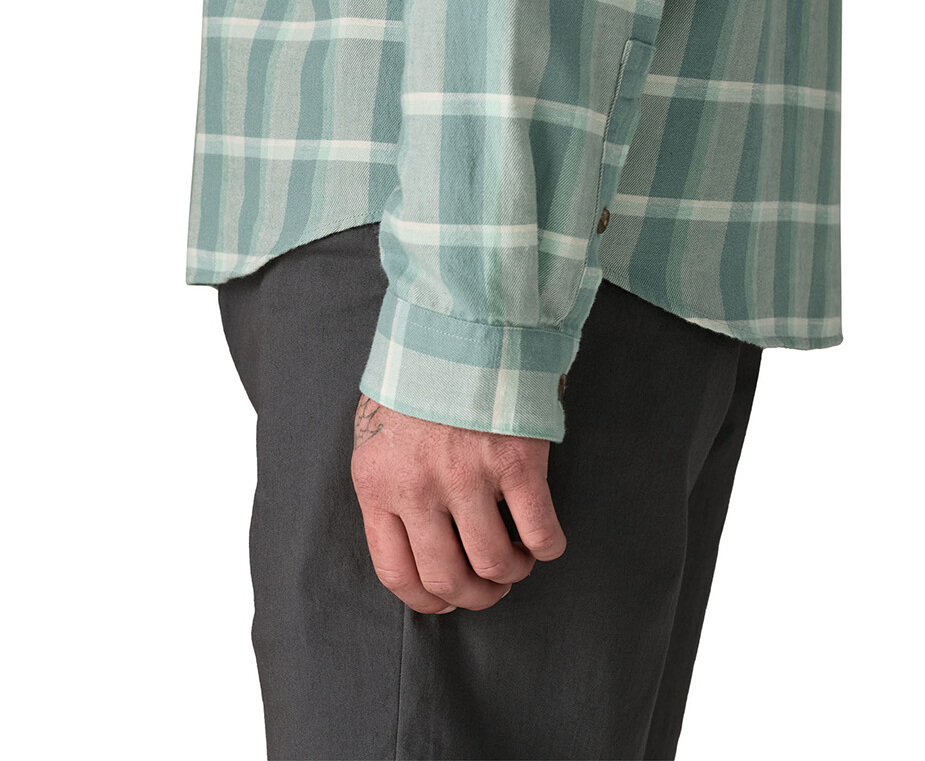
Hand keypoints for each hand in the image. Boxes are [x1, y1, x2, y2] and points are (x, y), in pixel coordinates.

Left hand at [351, 392, 566, 613]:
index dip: (427, 600)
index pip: (396, 572)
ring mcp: (468, 476)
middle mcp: (418, 488)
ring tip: (518, 560)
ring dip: (511, 573)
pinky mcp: (516, 461)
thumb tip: (412, 541)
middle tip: (490, 586)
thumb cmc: (416, 381)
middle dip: (475, 595)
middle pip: (448, 578)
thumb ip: (388, 487)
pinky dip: (547, 547)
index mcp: (377, 484)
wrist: (457, 325)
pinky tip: (544, 539)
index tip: (447, 600)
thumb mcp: (377, 436)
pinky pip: (539, 532)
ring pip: (495, 563)